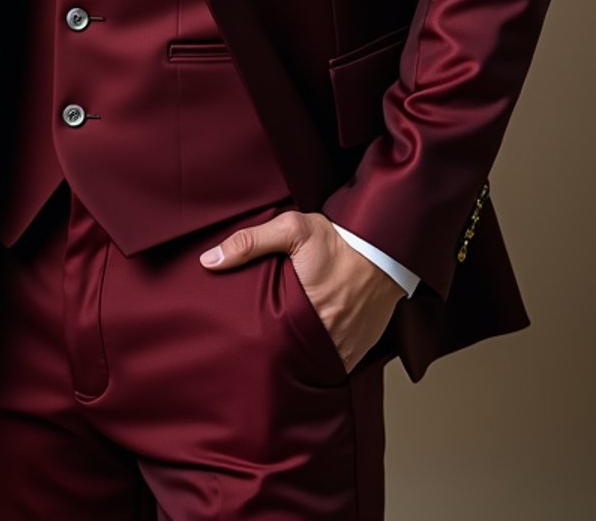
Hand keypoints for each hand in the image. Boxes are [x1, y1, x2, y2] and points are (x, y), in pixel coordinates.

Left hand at [198, 208, 405, 372]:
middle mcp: (327, 338)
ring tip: (284, 354)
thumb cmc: (338, 240)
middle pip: (292, 360)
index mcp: (303, 314)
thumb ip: (249, 243)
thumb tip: (209, 260)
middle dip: (276, 358)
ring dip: (302, 361)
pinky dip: (325, 360)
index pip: (270, 347)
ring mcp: (346, 346)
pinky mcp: (361, 347)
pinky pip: (338, 364)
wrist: (386, 246)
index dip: (255, 350)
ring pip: (315, 366)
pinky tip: (312, 351)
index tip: (240, 348)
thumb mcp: (291, 230)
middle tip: (260, 353)